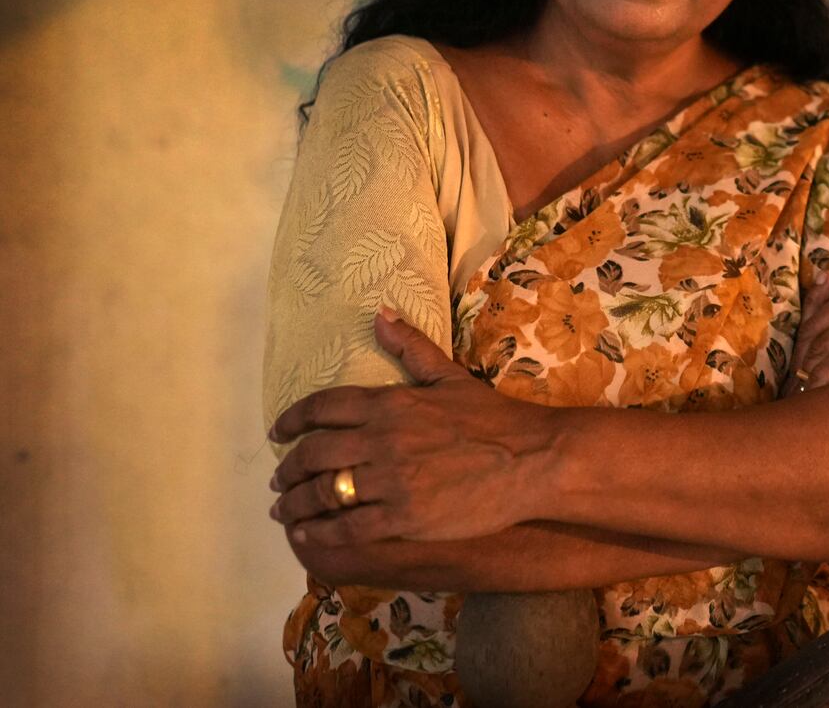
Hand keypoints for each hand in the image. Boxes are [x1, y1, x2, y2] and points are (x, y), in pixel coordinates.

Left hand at [267, 309, 553, 547]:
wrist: (530, 459)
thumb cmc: (493, 417)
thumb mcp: (449, 375)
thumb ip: (411, 346)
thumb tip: (379, 313)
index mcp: (389, 403)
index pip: (322, 407)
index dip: (292, 420)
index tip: (278, 433)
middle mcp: (381, 439)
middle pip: (313, 453)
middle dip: (287, 468)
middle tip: (278, 480)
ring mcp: (390, 480)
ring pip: (323, 492)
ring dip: (295, 503)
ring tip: (284, 510)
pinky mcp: (403, 517)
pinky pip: (345, 528)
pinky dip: (318, 533)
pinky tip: (307, 536)